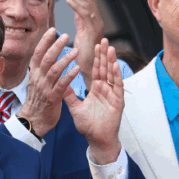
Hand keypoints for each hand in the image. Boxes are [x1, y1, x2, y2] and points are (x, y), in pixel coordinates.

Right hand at [16, 28, 78, 137]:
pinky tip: (78, 69)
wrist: (35, 120)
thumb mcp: (38, 82)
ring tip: (76, 51)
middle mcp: (38, 78)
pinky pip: (62, 84)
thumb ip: (44, 69)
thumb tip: (49, 55)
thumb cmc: (39, 100)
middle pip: (46, 58)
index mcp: (34, 73)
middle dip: (56, 45)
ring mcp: (45, 88)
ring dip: (65, 59)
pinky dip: (70, 76)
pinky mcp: (52, 98)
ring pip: (54, 69)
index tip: (53, 29)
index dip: (45, 41)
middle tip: (66, 35)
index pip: (38, 53)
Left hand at [59, 0, 103, 87]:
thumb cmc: (83, 56)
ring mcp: (97, 26)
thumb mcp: (81, 34)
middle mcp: (98, 22)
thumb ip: (80, 22)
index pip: (89, 2)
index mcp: (95, 23)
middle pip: (90, 0)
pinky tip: (67, 0)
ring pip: (88, 4)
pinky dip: (75, 5)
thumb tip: (75, 11)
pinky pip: (85, 14)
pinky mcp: (93, 31)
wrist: (89, 71)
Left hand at [64, 38, 123, 164]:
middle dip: (104, 54)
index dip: (96, 58)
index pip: (96, 70)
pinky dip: (116, 76)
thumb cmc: (89, 126)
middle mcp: (106, 90)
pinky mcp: (118, 102)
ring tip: (109, 48)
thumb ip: (69, 95)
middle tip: (103, 39)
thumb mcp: (75, 108)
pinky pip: (117, 87)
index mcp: (97, 89)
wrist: (96, 140)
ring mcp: (113, 95)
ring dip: (111, 61)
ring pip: (112, 75)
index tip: (95, 45)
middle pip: (105, 69)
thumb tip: (60, 83)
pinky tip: (114, 65)